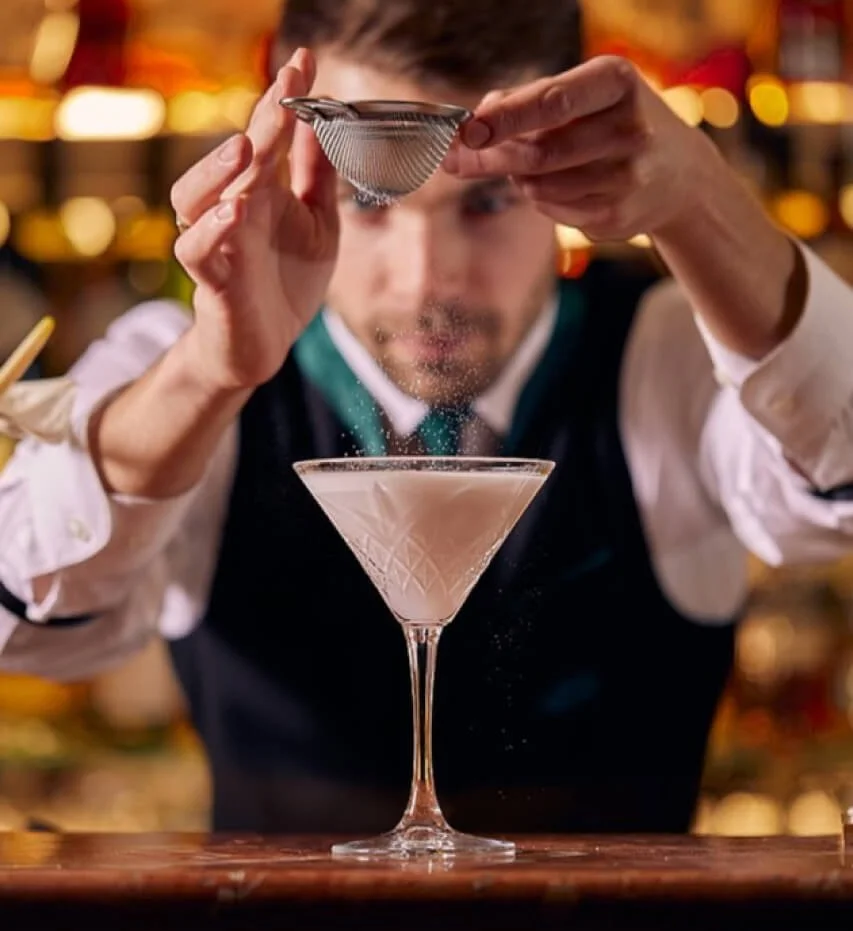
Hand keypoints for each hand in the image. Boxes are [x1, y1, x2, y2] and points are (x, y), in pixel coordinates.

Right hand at [171, 48, 337, 390]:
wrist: (266, 343)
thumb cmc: (288, 279)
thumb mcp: (318, 222)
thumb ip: (318, 175)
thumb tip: (328, 117)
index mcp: (261, 189)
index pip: (268, 135)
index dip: (284, 98)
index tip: (306, 60)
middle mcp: (232, 206)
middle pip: (235, 157)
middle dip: (260, 122)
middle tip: (286, 90)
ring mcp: (216, 241)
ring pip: (194, 196)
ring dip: (218, 169)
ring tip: (247, 148)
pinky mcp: (210, 279)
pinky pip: (196, 249)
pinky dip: (212, 230)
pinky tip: (236, 212)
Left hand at [444, 56, 714, 241]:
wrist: (680, 175)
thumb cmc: (616, 123)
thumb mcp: (586, 93)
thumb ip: (528, 102)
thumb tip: (469, 129)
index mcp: (618, 83)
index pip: (552, 102)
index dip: (504, 119)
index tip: (467, 131)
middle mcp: (628, 129)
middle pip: (538, 153)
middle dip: (490, 158)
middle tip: (457, 157)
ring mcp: (626, 177)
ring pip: (538, 185)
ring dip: (517, 178)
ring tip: (525, 166)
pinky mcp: (617, 216)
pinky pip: (552, 210)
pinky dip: (540, 198)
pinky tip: (557, 185)